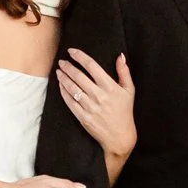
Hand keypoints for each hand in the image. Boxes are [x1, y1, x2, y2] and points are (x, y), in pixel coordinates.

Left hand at [56, 48, 136, 163]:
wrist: (120, 136)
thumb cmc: (125, 111)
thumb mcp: (129, 90)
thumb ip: (124, 72)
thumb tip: (120, 56)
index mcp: (110, 87)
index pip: (92, 66)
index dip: (80, 56)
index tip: (72, 51)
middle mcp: (99, 96)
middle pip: (79, 76)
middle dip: (68, 66)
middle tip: (61, 61)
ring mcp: (90, 107)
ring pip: (72, 88)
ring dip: (63, 78)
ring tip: (59, 71)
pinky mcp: (83, 117)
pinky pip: (70, 102)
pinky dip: (64, 92)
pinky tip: (61, 85)